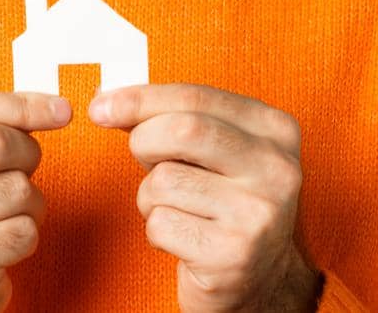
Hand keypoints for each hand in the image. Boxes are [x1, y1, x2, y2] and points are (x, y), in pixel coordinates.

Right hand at [0, 90, 71, 311]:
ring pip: (17, 187)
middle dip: (26, 153)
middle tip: (22, 169)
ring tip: (4, 214)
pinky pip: (24, 230)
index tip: (59, 110)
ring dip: (28, 201)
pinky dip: (25, 234)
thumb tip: (51, 107)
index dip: (21, 104)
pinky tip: (0, 243)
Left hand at [89, 83, 322, 312]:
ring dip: (151, 197)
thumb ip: (173, 118)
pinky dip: (156, 231)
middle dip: (144, 141)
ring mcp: (258, 213)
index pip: (197, 97)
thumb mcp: (215, 151)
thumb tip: (109, 100)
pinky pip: (161, 224)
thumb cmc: (224, 204)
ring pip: (164, 180)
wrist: (261, 280)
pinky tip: (184, 239)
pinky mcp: (233, 254)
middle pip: (182, 131)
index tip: (101, 105)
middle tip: (142, 158)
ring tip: (178, 210)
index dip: (140, 99)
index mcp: (275, 130)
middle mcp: (276, 168)